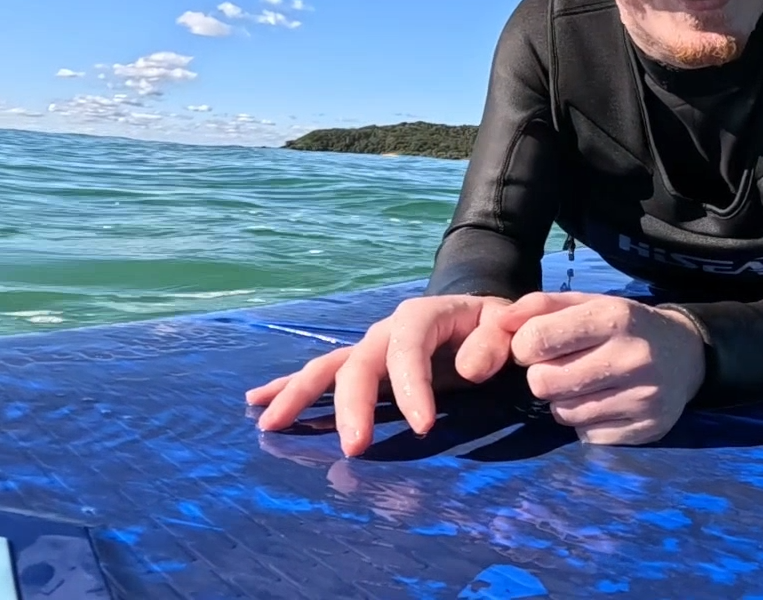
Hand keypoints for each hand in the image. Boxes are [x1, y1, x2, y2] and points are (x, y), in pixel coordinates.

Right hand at [244, 294, 513, 454]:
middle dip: (353, 406)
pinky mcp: (358, 368)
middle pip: (359, 363)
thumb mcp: (504, 325)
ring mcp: (367, 349)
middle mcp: (384, 331)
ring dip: (300, 396)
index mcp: (421, 317)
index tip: (423, 428)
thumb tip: (470, 369)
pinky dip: (288, 389)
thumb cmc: (492, 326)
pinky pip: (320, 377)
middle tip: (354, 449)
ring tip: (272, 424)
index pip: (409, 348)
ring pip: (327, 369)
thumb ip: (493, 343)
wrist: (473, 314)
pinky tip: (258, 404)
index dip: (414, 387)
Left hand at [495, 291, 705, 445]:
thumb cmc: (625, 325)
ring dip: (564, 400)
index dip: (524, 346)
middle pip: (543, 383)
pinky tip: (606, 402)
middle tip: (562, 368)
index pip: (536, 340)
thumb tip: (498, 321)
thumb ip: (539, 307)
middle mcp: (631, 357)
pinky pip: (586, 435)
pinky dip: (586, 422)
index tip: (536, 346)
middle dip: (543, 376)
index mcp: (613, 317)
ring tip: (587, 384)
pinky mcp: (646, 429)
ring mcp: (642, 397)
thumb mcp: (588, 302)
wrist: (687, 354)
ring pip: (562, 413)